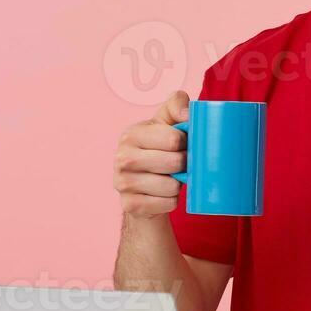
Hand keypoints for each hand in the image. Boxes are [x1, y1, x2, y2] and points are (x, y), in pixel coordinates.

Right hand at [113, 90, 189, 216]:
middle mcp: (122, 158)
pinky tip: (163, 193)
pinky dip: (172, 200)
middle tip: (181, 163)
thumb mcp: (166, 121)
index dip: (186, 142)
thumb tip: (188, 115)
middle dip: (185, 164)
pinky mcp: (130, 204)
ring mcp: (123, 183)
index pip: (174, 138)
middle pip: (175, 162)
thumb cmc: (159, 147)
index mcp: (132, 134)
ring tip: (170, 178)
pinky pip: (167, 204)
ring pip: (172, 186)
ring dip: (178, 184)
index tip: (183, 144)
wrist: (143, 184)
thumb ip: (177, 106)